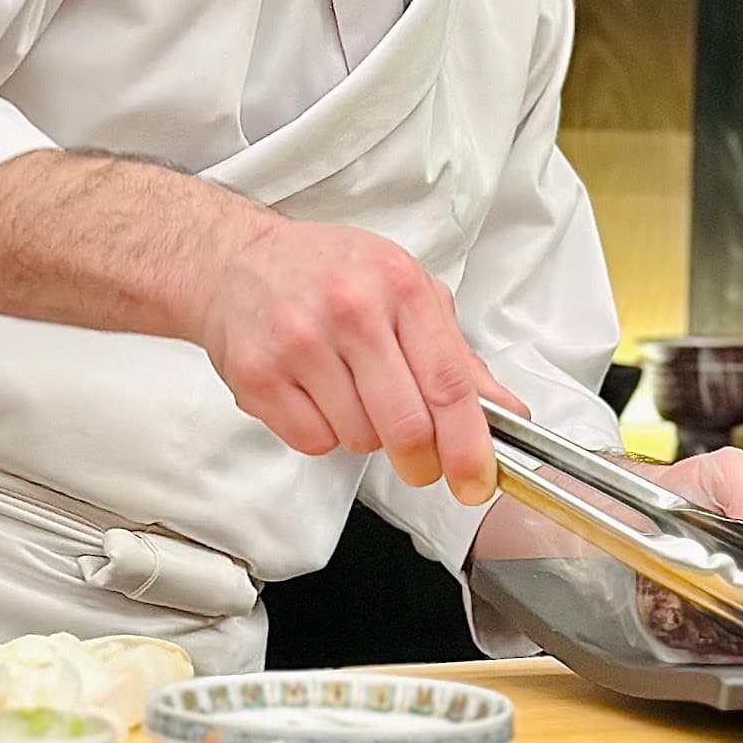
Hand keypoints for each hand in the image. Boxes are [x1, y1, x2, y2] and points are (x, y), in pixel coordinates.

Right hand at [196, 216, 527, 502]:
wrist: (236, 261)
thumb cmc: (326, 273)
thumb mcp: (404, 292)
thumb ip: (457, 357)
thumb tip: (506, 413)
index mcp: (399, 284)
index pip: (449, 383)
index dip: (469, 445)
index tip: (477, 480)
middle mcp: (350, 309)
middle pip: (406, 425)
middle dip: (421, 461)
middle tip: (420, 463)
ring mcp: (300, 341)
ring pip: (359, 439)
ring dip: (365, 435)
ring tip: (350, 392)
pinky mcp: (258, 374)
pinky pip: (313, 441)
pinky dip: (323, 433)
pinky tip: (315, 394)